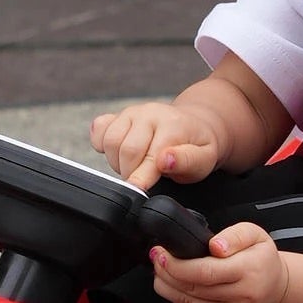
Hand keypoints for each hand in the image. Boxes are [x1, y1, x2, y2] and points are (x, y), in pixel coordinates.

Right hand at [91, 100, 224, 189]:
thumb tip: (165, 160)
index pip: (149, 155)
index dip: (141, 177)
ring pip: (109, 142)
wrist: (194, 126)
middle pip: (125, 150)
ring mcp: (131, 112)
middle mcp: (150, 113)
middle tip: (144, 179)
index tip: (137, 190)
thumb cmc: (198, 147)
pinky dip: (102, 146)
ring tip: (135, 166)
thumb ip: (187, 161)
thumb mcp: (204, 160)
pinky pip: (98, 131)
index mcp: (173, 124)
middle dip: (131, 172)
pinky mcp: (117, 115)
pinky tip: (119, 153)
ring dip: (118, 162)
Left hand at [153, 222, 288, 302]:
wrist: (274, 292)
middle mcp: (242, 298)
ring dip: (167, 289)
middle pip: (192, 289)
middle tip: (157, 260)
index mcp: (249, 271)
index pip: (204, 272)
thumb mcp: (255, 235)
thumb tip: (215, 246)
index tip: (162, 254)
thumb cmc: (261, 261)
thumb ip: (235, 235)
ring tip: (162, 274)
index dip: (176, 265)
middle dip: (166, 274)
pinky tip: (176, 291)